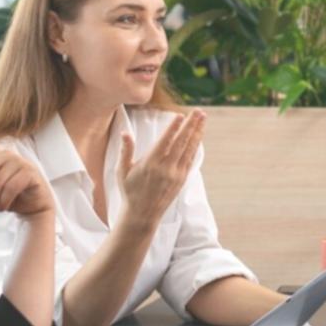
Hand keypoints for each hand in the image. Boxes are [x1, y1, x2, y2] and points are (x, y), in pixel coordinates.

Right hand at [117, 111, 205, 230]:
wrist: (142, 214)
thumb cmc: (130, 191)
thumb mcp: (122, 171)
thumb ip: (125, 151)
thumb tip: (125, 133)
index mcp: (150, 164)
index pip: (165, 142)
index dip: (173, 128)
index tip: (180, 115)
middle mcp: (166, 168)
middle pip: (181, 142)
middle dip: (190, 125)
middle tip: (198, 111)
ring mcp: (176, 174)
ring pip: (189, 149)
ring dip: (197, 133)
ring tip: (202, 119)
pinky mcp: (182, 179)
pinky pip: (191, 159)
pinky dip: (195, 146)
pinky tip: (199, 135)